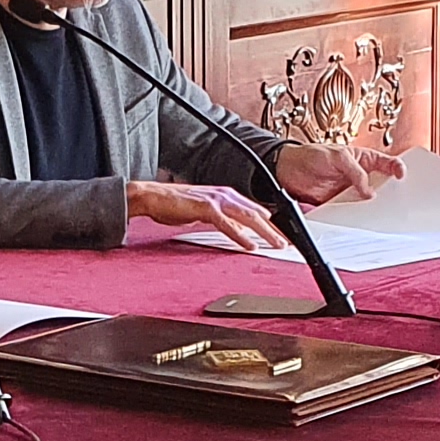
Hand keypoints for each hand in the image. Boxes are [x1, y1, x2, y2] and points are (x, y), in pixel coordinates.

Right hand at [125, 179, 287, 250]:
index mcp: (226, 195)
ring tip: (276, 245)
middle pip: (256, 213)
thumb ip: (224, 218)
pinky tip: (249, 245)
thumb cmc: (175, 204)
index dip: (270, 224)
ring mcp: (216, 200)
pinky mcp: (205, 209)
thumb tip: (240, 231)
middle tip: (286, 244)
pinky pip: (227, 224)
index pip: (255, 210)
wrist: (153, 197)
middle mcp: (225, 195)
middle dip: (274, 230)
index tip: (281, 237)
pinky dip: (240, 236)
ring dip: (264, 233)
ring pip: (247, 217)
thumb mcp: (205, 212)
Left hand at [276, 141, 402, 205]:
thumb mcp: (337, 157)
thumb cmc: (312, 155)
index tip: (401, 176)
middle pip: (382, 186)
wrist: (288, 170)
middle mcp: (360, 176)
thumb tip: (369, 191)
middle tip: (398, 201)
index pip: (387, 163)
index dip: (397, 168)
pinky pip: (353, 212)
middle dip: (391, 193)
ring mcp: (351, 191)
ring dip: (374, 208)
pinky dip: (358, 217)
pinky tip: (362, 221)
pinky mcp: (340, 204)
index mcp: (363, 159)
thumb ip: (355, 172)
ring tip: (382, 215)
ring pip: (369, 202)